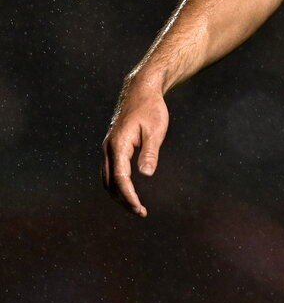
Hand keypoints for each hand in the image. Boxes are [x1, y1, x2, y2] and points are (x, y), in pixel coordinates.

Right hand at [101, 83, 168, 216]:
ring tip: (135, 206)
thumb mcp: (155, 130)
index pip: (120, 178)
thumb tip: (146, 175)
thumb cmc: (151, 108)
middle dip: (123, 200)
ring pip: (107, 178)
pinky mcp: (112, 146)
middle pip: (110, 183)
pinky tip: (129, 191)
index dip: (129, 196)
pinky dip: (117, 185)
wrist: (140, 90)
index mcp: (118, 144)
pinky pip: (110, 171)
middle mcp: (108, 148)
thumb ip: (150, 152)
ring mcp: (108, 147)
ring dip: (119, 195)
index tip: (139, 209)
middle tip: (140, 212)